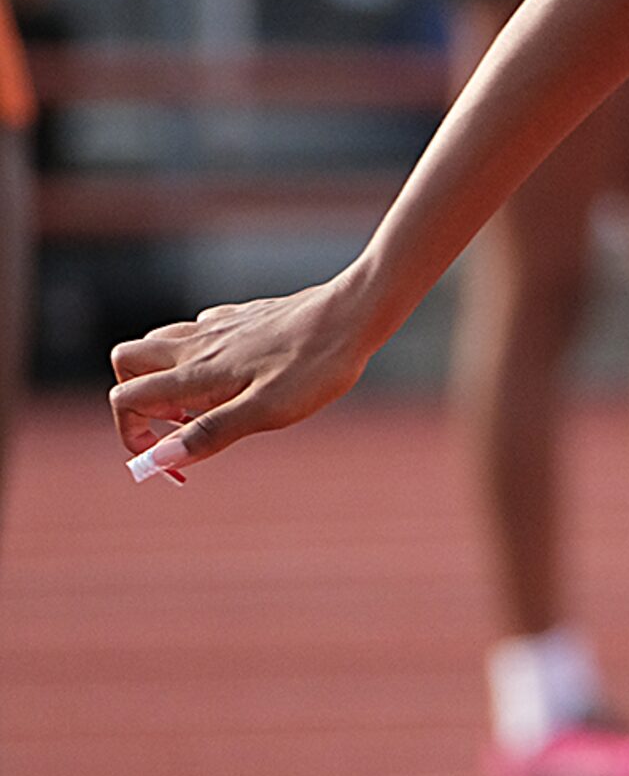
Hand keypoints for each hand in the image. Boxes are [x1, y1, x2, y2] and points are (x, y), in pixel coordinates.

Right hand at [108, 276, 378, 480]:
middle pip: (127, 361)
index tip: (167, 460)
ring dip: (164, 373)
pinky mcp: (243, 316)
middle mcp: (198, 345)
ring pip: (159, 342)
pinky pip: (200, 330)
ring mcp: (220, 327)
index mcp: (197, 372)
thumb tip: (159, 460)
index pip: (126, 399)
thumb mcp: (266, 412)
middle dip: (134, 396)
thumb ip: (210, 433)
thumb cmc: (315, 367)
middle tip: (181, 420)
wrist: (354, 314)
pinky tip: (238, 371)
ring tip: (207, 400)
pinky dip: (200, 353)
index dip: (132, 437)